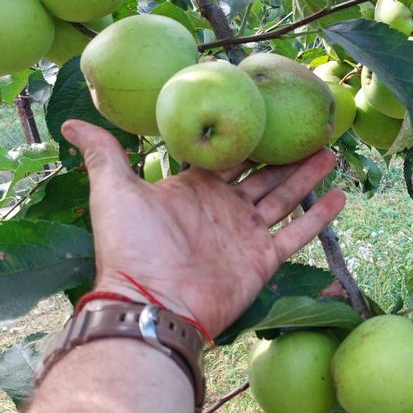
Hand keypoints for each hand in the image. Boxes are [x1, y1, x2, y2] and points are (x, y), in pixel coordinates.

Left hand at [61, 119, 345, 334]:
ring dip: (307, 176)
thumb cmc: (132, 246)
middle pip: (262, 172)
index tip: (267, 108)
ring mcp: (245, 234)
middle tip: (309, 127)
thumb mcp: (114, 192)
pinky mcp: (263, 259)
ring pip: (284, 197)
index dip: (247, 132)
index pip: (227, 154)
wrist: (153, 304)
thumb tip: (70, 122)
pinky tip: (341, 197)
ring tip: (330, 151)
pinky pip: (296, 233)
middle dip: (285, 152)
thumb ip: (104, 154)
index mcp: (195, 188)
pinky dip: (319, 217)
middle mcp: (223, 208)